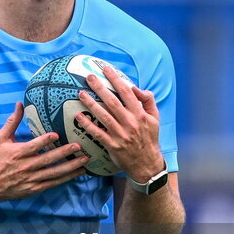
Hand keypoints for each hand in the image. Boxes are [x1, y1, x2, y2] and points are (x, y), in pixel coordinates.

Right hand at [0, 102, 88, 202]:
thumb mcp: (2, 138)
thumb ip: (12, 121)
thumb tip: (20, 104)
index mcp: (18, 153)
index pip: (33, 146)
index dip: (44, 141)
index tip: (56, 134)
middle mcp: (26, 166)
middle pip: (47, 159)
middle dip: (64, 153)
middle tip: (79, 146)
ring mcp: (31, 179)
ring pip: (54, 173)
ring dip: (70, 167)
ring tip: (85, 160)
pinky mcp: (35, 188)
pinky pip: (53, 183)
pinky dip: (67, 178)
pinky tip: (78, 173)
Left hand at [77, 66, 164, 183]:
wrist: (147, 163)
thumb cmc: (149, 138)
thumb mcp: (155, 118)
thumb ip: (147, 100)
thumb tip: (135, 87)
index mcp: (140, 114)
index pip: (127, 92)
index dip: (116, 79)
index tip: (106, 69)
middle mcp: (130, 123)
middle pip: (112, 101)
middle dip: (100, 87)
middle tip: (89, 77)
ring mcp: (121, 134)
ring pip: (103, 116)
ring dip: (91, 104)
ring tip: (80, 93)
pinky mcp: (112, 145)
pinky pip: (97, 133)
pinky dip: (87, 125)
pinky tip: (78, 116)